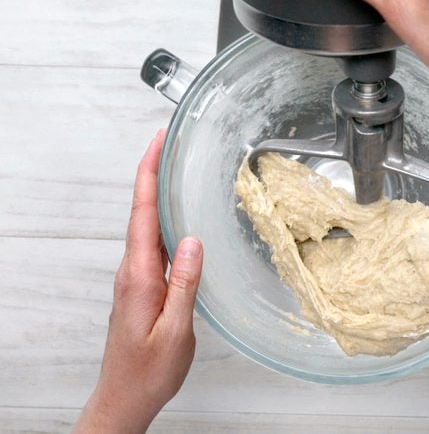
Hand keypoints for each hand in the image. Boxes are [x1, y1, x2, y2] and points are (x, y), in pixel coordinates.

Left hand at [75, 130, 202, 432]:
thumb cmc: (149, 370)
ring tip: (172, 170)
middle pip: (140, 211)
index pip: (142, 212)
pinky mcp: (141, 286)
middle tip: (167, 144)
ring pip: (145, 226)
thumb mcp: (175, 330)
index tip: (157, 143)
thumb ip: (184, 283)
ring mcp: (134, 278)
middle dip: (151, 173)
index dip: (149, 174)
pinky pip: (150, 243)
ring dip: (155, 194)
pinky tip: (175, 218)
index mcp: (139, 275)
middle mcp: (132, 270)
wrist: (125, 396)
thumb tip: (192, 241)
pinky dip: (160, 220)